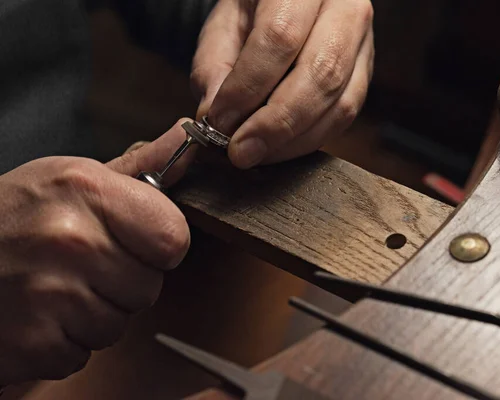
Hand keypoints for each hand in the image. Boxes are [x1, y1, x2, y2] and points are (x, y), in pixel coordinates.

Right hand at [0, 120, 194, 384]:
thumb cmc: (13, 216)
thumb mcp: (72, 178)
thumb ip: (139, 167)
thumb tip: (188, 132)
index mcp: (87, 190)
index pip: (174, 238)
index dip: (157, 245)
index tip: (131, 240)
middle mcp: (70, 239)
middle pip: (148, 287)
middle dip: (121, 282)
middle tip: (78, 264)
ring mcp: (48, 293)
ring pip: (118, 325)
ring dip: (92, 314)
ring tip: (53, 288)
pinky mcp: (31, 341)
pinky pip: (82, 354)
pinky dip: (62, 342)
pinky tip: (36, 314)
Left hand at [191, 0, 374, 168]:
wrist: (294, 1)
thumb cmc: (255, 8)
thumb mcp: (224, 23)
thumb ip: (214, 66)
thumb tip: (216, 117)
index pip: (280, 38)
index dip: (249, 87)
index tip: (220, 122)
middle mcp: (346, 7)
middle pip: (321, 74)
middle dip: (277, 123)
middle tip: (242, 151)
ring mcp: (364, 40)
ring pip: (341, 102)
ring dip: (295, 139)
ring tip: (258, 153)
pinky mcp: (366, 71)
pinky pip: (346, 114)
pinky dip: (311, 138)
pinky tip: (281, 146)